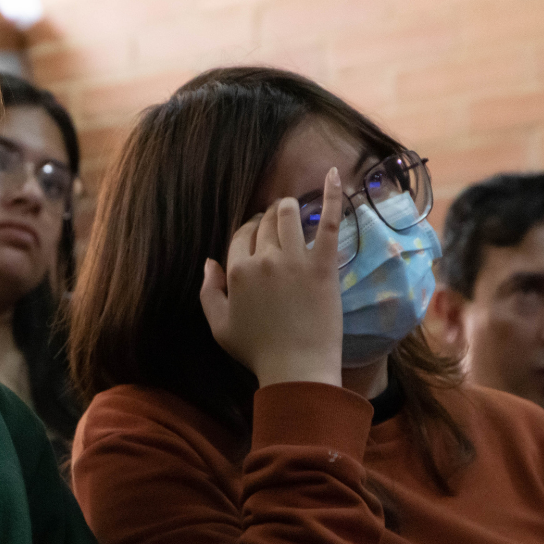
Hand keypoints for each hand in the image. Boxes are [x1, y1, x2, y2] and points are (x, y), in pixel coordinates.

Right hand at [200, 167, 343, 387]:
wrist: (296, 368)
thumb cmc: (257, 351)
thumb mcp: (219, 326)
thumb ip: (208, 291)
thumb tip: (208, 262)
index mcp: (236, 271)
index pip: (240, 236)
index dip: (248, 233)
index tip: (256, 237)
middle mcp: (263, 259)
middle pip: (263, 223)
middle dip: (268, 220)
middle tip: (276, 225)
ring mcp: (294, 260)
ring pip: (288, 214)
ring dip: (288, 208)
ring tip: (293, 210)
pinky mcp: (323, 265)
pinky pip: (330, 221)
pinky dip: (332, 195)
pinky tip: (335, 175)